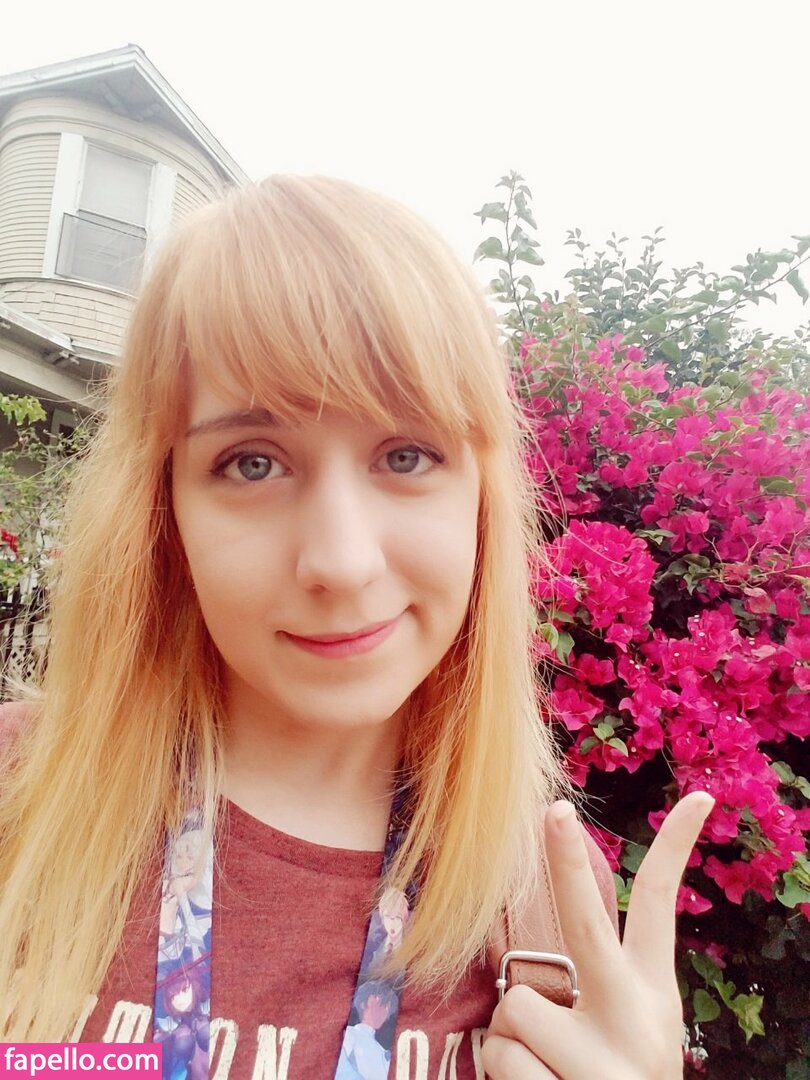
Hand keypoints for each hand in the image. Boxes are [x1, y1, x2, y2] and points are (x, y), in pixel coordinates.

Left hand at [482, 791, 713, 1078]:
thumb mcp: (620, 1040)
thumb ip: (588, 995)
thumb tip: (521, 972)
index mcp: (652, 1000)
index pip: (663, 910)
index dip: (675, 849)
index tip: (695, 796)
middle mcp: (635, 1023)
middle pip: (587, 924)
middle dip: (565, 863)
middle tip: (553, 810)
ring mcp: (604, 1062)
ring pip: (516, 1004)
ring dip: (512, 1040)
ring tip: (546, 1077)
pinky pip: (499, 1054)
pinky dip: (504, 1077)